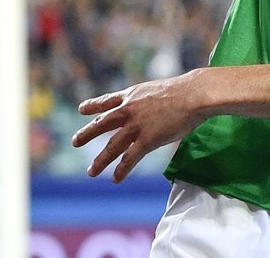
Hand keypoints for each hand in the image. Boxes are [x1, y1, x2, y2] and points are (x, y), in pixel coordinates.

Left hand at [72, 71, 207, 182]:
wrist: (194, 94)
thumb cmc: (186, 90)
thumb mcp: (160, 89)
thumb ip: (151, 100)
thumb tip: (156, 106)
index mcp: (133, 95)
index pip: (108, 101)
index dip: (93, 105)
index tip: (82, 109)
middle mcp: (129, 110)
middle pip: (102, 124)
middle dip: (87, 133)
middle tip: (75, 141)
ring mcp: (136, 126)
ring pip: (112, 146)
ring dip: (100, 160)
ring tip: (91, 171)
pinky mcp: (147, 140)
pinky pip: (130, 158)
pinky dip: (121, 170)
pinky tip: (115, 179)